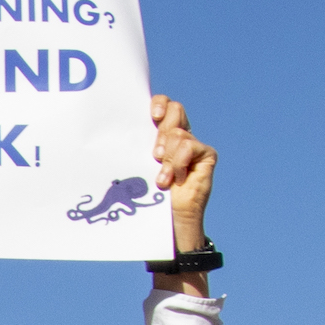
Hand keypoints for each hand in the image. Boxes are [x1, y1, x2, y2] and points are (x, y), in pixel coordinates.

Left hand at [149, 94, 217, 259]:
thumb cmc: (147, 195)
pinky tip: (175, 179)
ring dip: (167, 157)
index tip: (152, 117)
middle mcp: (178, 135)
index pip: (163, 104)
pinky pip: (190, 146)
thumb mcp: (138, 166)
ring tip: (162, 177)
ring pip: (179, 133)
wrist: (168, 220)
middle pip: (175, 110)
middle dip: (161, 131)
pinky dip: (179, 162)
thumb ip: (136, 147)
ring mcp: (193, 144)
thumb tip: (118, 129)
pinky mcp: (206, 155)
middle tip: (154, 154)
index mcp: (160, 133)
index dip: (159, 104)